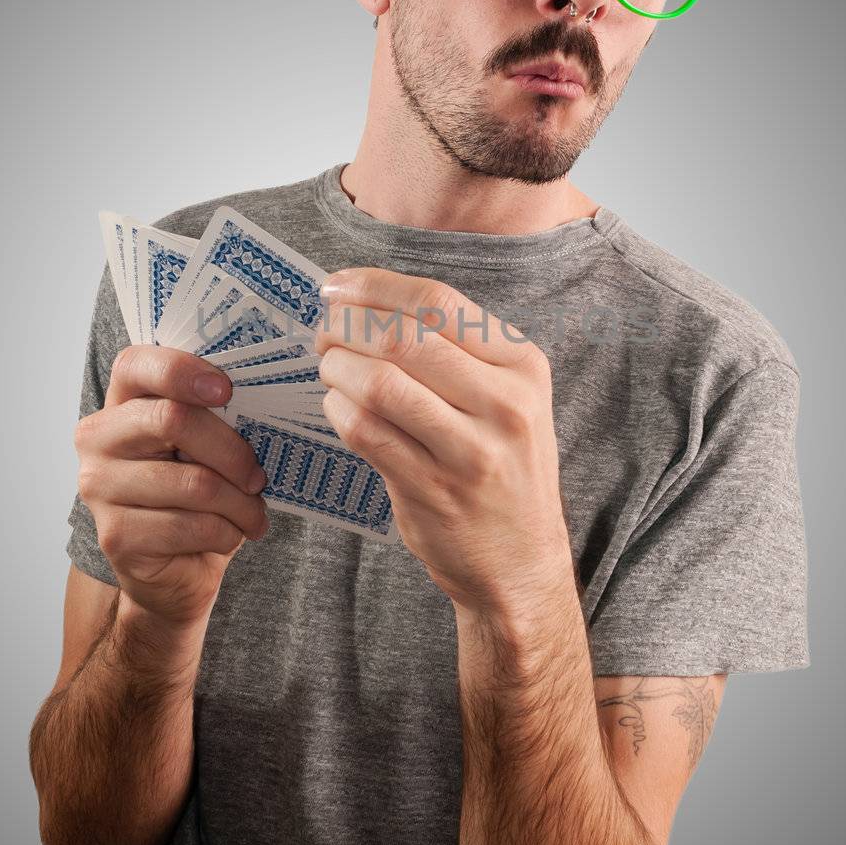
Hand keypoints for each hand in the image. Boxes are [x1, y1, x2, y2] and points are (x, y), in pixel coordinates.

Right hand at [73, 345, 268, 629]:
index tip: (226, 389)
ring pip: (193, 483)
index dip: (182, 370)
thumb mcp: (206, 447)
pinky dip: (226, 533)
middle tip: (258, 477)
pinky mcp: (114, 535)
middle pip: (173, 420)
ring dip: (240, 504)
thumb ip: (216, 417)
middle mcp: (98, 438)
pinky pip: (190, 525)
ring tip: (254, 514)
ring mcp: (99, 488)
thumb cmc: (197, 494)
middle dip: (232, 451)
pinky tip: (229, 535)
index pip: (137, 364)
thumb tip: (264, 400)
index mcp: (121, 401)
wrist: (176, 568)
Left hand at [315, 269, 574, 620]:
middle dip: (346, 326)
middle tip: (323, 332)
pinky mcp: (434, 491)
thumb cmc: (501, 465)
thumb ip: (455, 349)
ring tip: (327, 367)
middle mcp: (504, 404)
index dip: (374, 286)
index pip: (437, 301)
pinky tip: (335, 405)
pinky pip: (366, 433)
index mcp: (522, 364)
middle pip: (403, 338)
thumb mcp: (505, 397)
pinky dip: (338, 410)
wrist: (521, 559)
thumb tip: (366, 300)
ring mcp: (470, 451)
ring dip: (337, 367)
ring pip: (380, 383)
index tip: (336, 285)